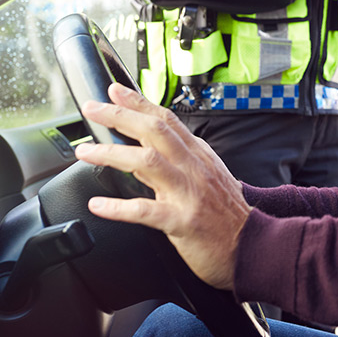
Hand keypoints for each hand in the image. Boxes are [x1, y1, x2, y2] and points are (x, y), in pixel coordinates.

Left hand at [73, 83, 249, 291]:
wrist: (252, 246)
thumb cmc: (226, 215)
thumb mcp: (207, 177)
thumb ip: (176, 162)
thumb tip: (141, 149)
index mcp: (198, 155)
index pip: (166, 120)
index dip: (139, 102)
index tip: (113, 90)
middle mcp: (194, 168)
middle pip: (154, 132)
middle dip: (119, 116)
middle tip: (91, 109)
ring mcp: (189, 193)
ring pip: (147, 163)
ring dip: (111, 154)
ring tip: (85, 152)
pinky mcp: (183, 221)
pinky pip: (146, 211)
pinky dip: (118, 207)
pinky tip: (98, 205)